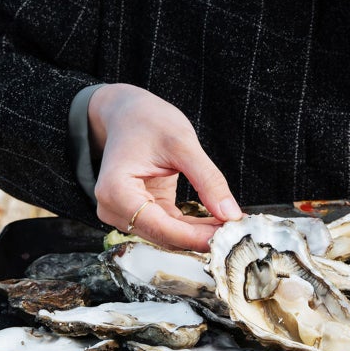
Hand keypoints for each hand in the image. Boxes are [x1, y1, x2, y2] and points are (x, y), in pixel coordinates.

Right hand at [87, 83, 241, 250]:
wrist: (128, 114)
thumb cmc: (147, 120)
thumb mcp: (183, 143)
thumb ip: (207, 180)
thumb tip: (230, 214)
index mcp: (115, 190)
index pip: (158, 226)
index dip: (193, 236)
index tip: (225, 236)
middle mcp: (113, 208)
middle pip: (162, 236)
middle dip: (199, 236)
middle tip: (236, 232)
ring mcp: (125, 213)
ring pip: (167, 236)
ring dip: (198, 234)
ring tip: (230, 226)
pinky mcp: (140, 212)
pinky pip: (169, 227)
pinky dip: (192, 226)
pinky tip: (216, 222)